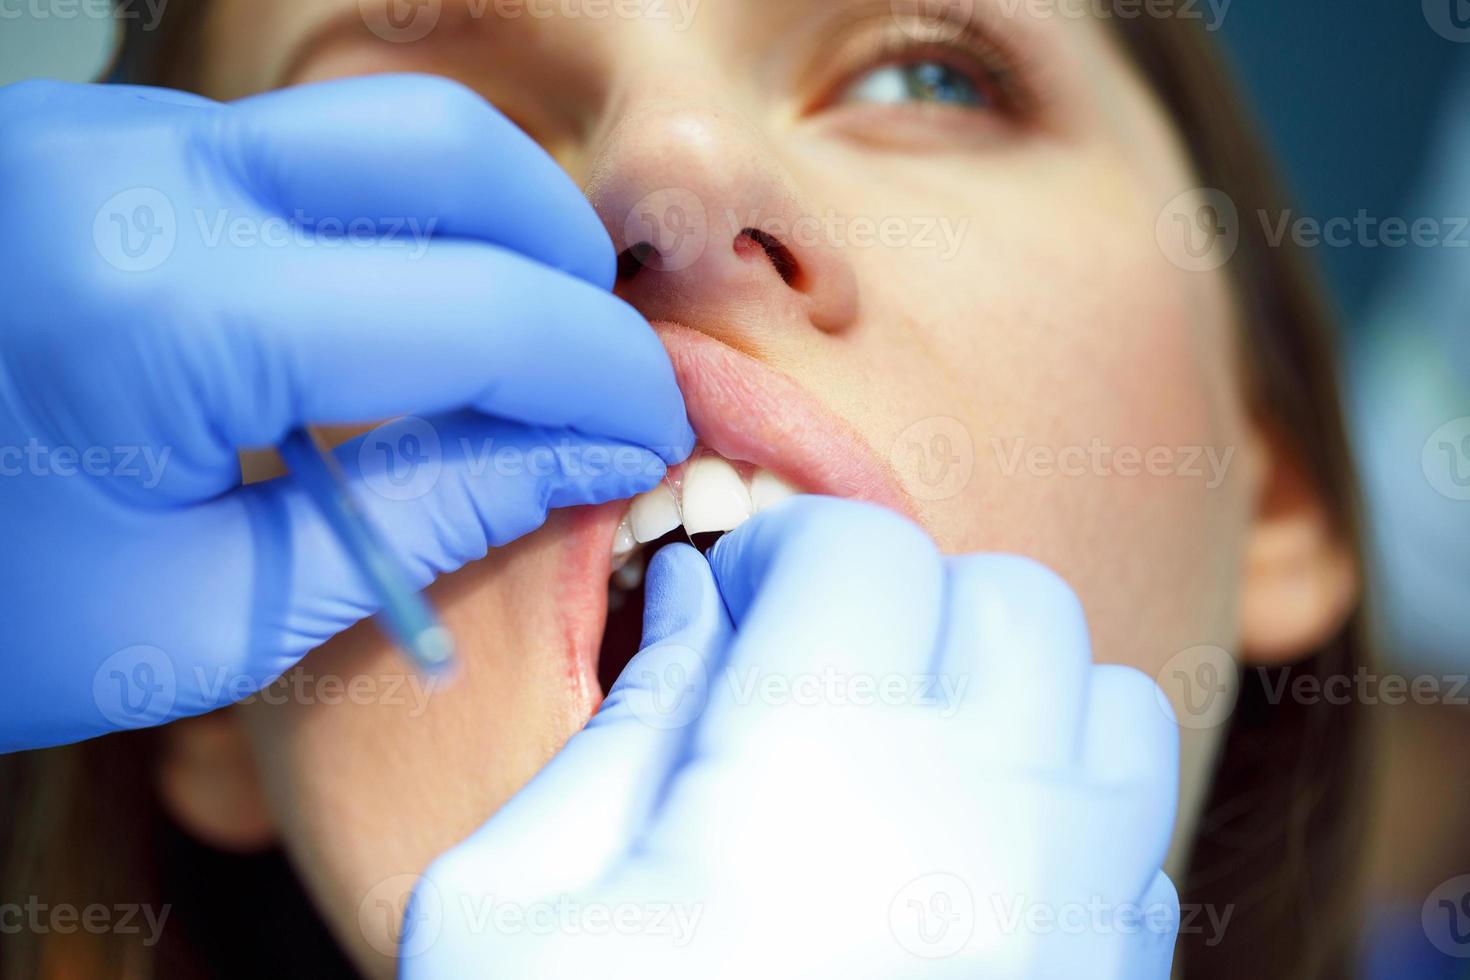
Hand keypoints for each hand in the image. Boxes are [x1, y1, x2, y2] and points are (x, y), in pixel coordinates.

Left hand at [0, 75, 692, 750]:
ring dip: (480, 228)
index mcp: (164, 313)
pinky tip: (386, 329)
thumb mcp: (210, 611)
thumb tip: (579, 455)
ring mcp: (105, 139)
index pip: (479, 312)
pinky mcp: (97, 146)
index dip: (601, 377)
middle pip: (443, 148)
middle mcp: (136, 177)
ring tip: (503, 351)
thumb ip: (422, 515)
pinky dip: (385, 231)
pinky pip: (295, 158)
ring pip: (372, 133)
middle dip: (562, 258)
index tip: (651, 432)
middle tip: (590, 370)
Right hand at [404, 497, 1179, 977]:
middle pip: (1007, 596)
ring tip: (904, 745)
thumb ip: (617, 731)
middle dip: (903, 598)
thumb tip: (696, 605)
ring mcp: (1073, 916)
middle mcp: (984, 820)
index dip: (787, 547)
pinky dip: (1067, 793)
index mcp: (815, 769)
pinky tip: (964, 851)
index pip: (865, 546)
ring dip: (1009, 683)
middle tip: (811, 667)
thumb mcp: (509, 911)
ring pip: (1107, 696)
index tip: (736, 596)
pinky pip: (1136, 827)